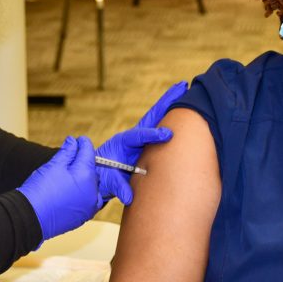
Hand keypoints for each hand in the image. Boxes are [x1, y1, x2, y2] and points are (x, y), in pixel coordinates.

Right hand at [18, 136, 99, 241]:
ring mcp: (89, 206)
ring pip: (91, 186)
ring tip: (68, 176)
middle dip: (82, 162)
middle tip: (70, 157)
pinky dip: (82, 193)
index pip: (89, 153)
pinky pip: (88, 200)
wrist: (30, 217)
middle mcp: (93, 192)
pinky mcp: (84, 217)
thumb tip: (73, 142)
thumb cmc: (40, 191)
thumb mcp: (53, 165)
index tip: (78, 140)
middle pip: (91, 170)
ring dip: (83, 178)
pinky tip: (70, 191)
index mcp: (86, 176)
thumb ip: (67, 152)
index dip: (83, 144)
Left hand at [96, 81, 187, 204]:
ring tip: (184, 90)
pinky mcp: (146, 145)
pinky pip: (161, 132)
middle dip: (167, 101)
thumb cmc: (101, 176)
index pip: (138, 135)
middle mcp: (133, 137)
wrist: (98, 175)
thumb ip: (117, 186)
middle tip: (183, 85)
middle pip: (152, 116)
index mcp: (122, 143)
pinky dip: (171, 119)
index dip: (152, 134)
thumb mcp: (106, 181)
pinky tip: (184, 112)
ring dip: (171, 106)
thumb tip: (129, 196)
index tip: (167, 135)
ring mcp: (141, 140)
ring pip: (158, 119)